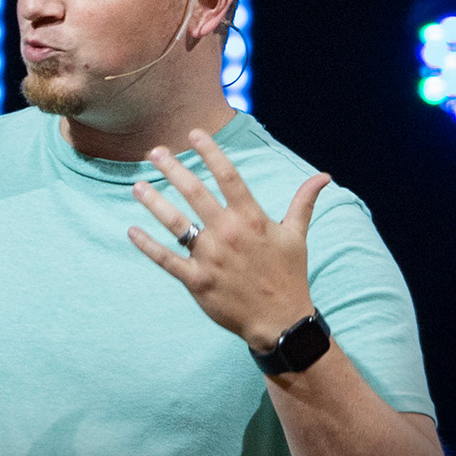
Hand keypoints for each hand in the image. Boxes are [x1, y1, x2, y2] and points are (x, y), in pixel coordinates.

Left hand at [128, 128, 329, 349]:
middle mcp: (229, 234)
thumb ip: (304, 202)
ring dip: (154, 202)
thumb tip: (324, 177)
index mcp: (252, 219)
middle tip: (154, 152)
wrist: (280, 321)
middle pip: (195, 193)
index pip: (229, 177)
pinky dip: (147, 245)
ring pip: (176, 223)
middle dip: (173, 169)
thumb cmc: (288, 275)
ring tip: (137, 186)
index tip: (193, 134)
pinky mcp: (198, 281)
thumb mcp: (297, 236)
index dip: (210, 153)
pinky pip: (167, 259)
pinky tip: (132, 230)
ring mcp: (211, 258)